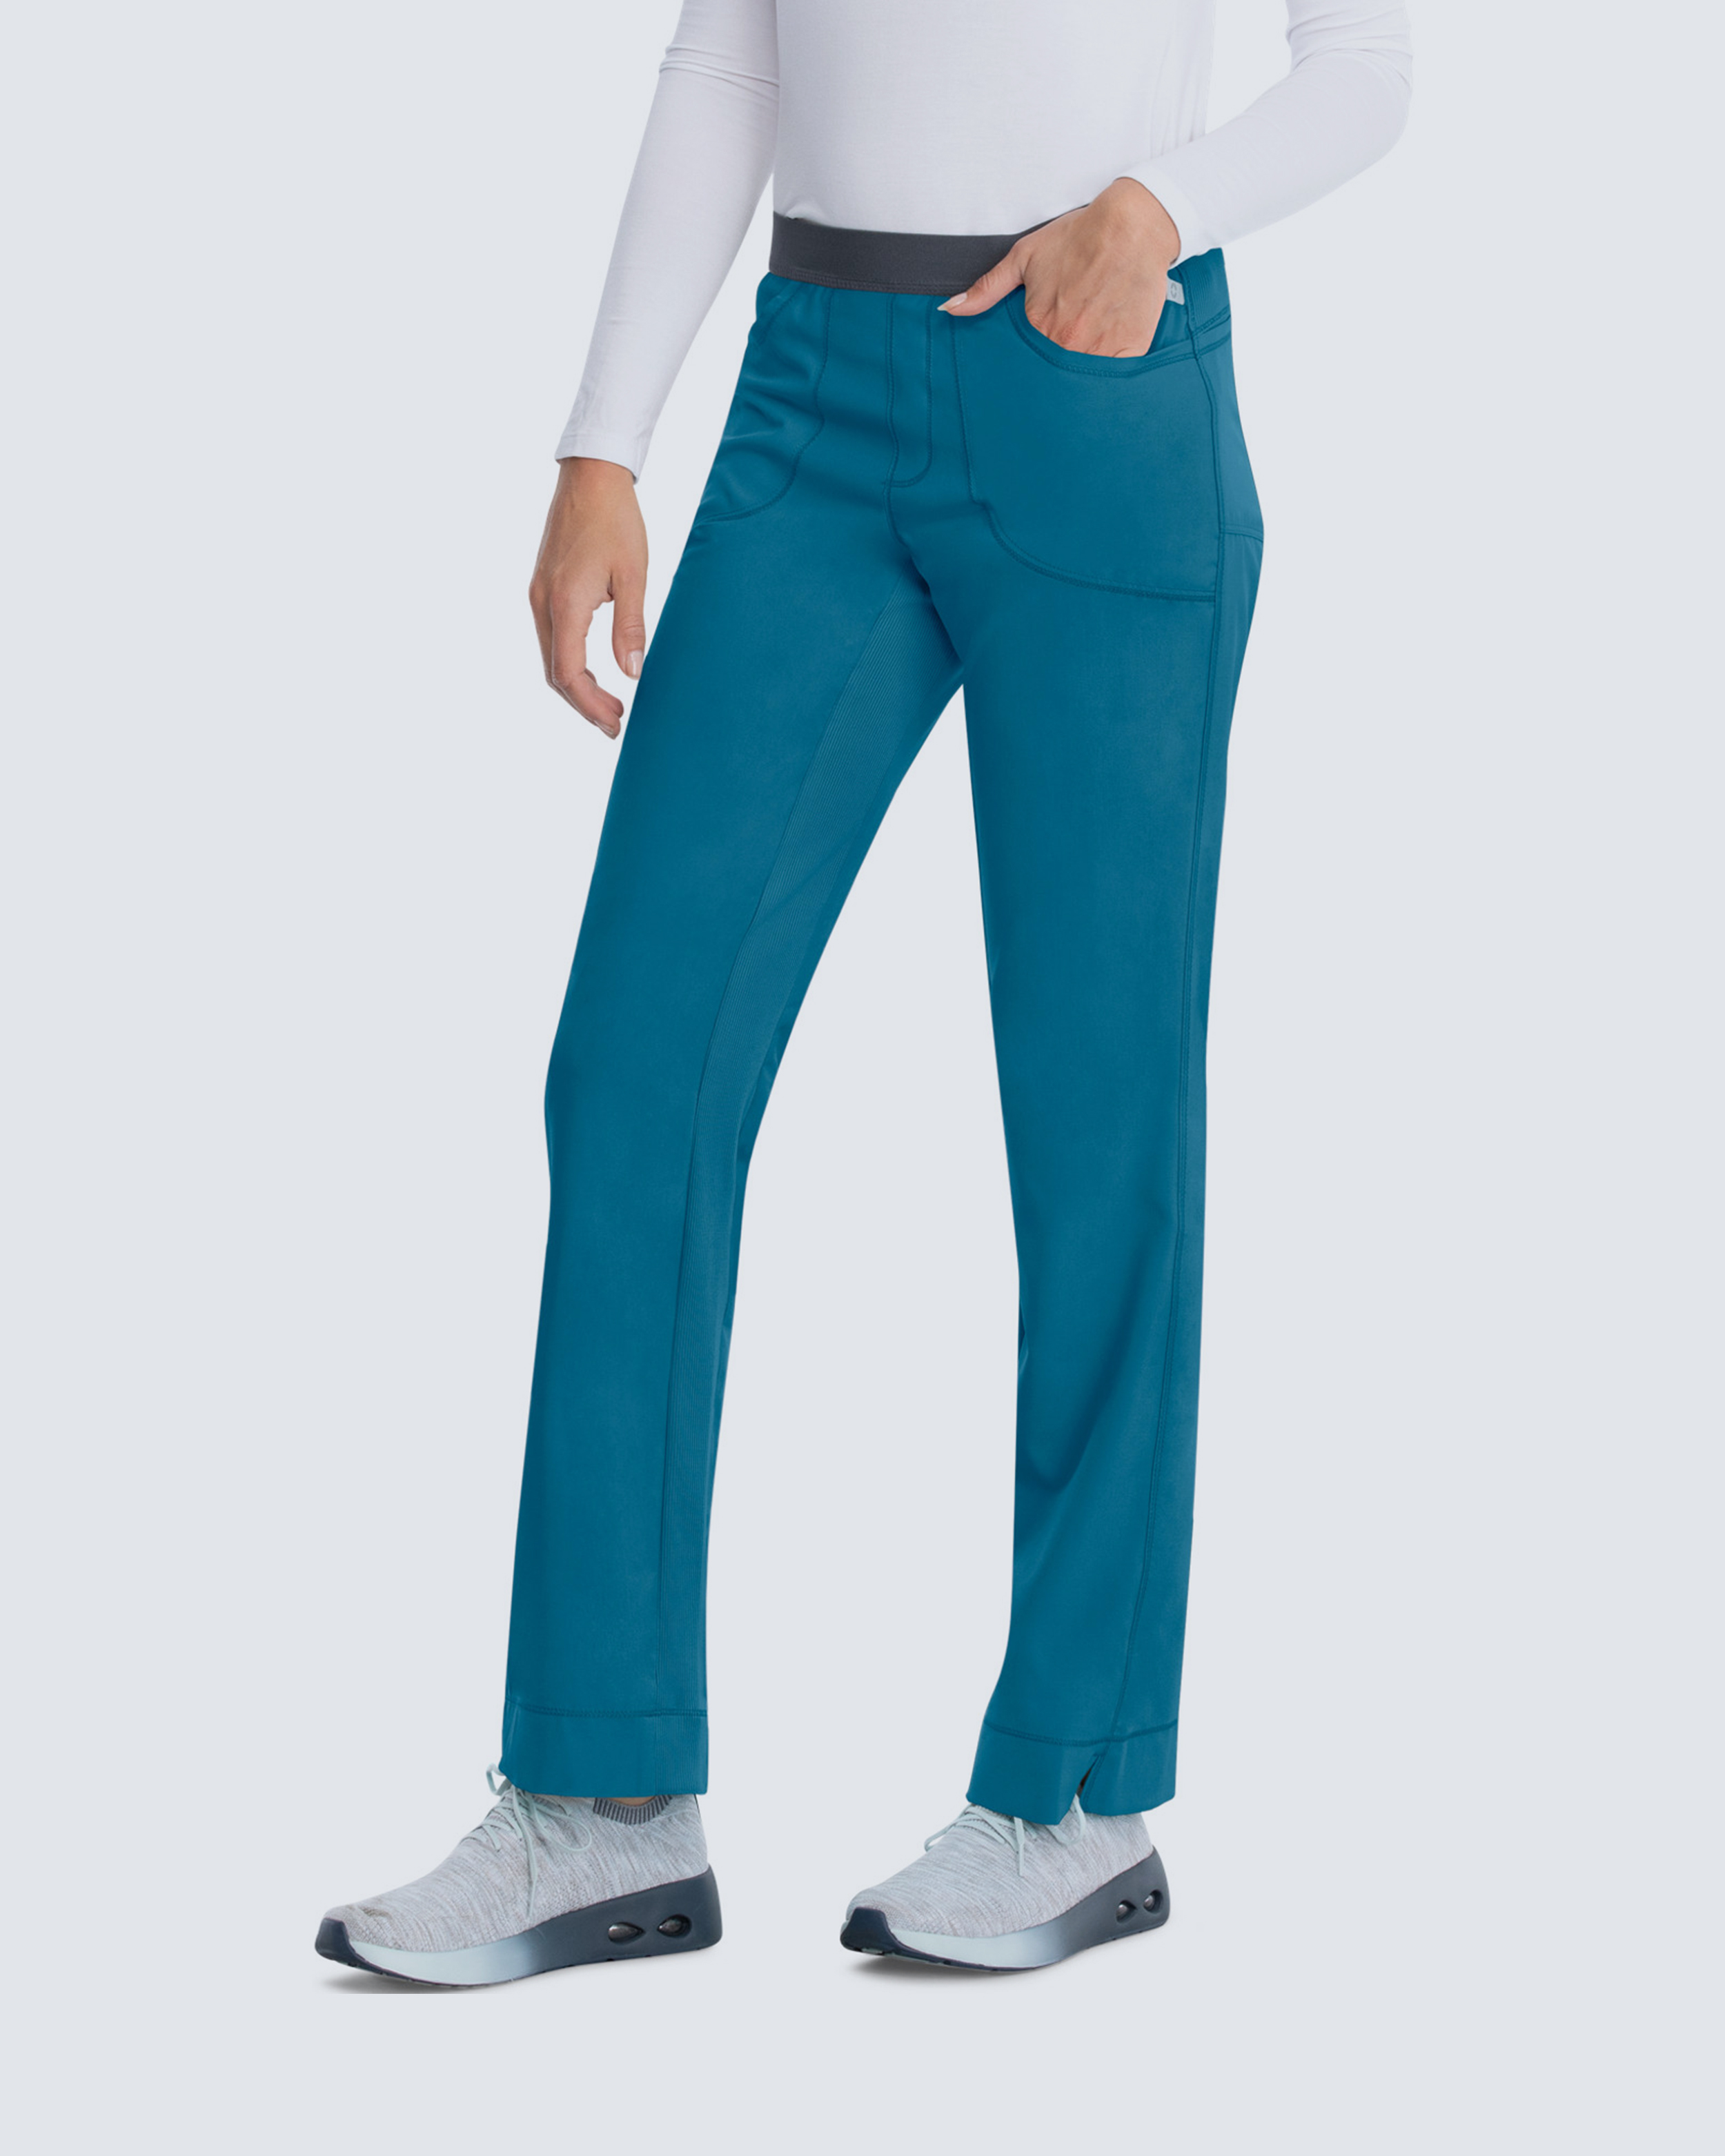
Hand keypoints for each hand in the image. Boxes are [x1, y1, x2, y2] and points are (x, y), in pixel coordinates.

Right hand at [529, 457, 648, 737]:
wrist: (590, 477)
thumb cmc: (616, 520)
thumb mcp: (633, 575)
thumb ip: (631, 627)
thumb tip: (633, 674)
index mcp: (564, 602)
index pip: (569, 673)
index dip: (591, 706)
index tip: (616, 724)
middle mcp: (542, 602)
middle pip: (555, 673)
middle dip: (584, 705)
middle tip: (615, 724)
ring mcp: (538, 595)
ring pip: (550, 658)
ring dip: (576, 687)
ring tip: (609, 705)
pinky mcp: (542, 587)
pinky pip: (551, 639)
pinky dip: (570, 663)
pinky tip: (593, 671)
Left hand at [940, 178, 1180, 357]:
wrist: (1131, 226)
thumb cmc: (1079, 237)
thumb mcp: (1024, 257)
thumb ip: (987, 288)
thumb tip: (950, 309)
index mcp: (1038, 325)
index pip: (1025, 363)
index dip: (1029, 363)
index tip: (1035, 358)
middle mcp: (1066, 342)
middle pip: (1054, 375)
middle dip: (1053, 375)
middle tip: (1062, 361)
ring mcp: (1099, 349)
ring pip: (1083, 382)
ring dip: (1079, 379)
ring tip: (1085, 355)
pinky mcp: (1129, 348)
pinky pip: (1116, 377)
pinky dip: (1111, 376)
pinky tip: (1108, 359)